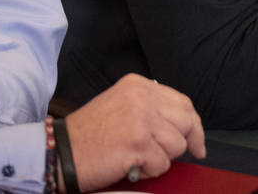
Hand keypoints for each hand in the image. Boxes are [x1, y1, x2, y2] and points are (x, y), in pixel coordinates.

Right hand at [65, 73, 204, 192]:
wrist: (59, 152)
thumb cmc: (89, 134)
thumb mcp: (121, 105)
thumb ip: (151, 107)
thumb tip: (184, 125)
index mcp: (139, 85)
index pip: (182, 103)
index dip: (193, 125)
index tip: (197, 142)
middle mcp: (142, 97)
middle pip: (186, 122)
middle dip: (184, 143)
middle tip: (171, 155)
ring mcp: (141, 120)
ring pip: (177, 145)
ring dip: (160, 158)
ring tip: (138, 157)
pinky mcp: (138, 144)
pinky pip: (162, 164)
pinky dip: (149, 171)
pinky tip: (131, 166)